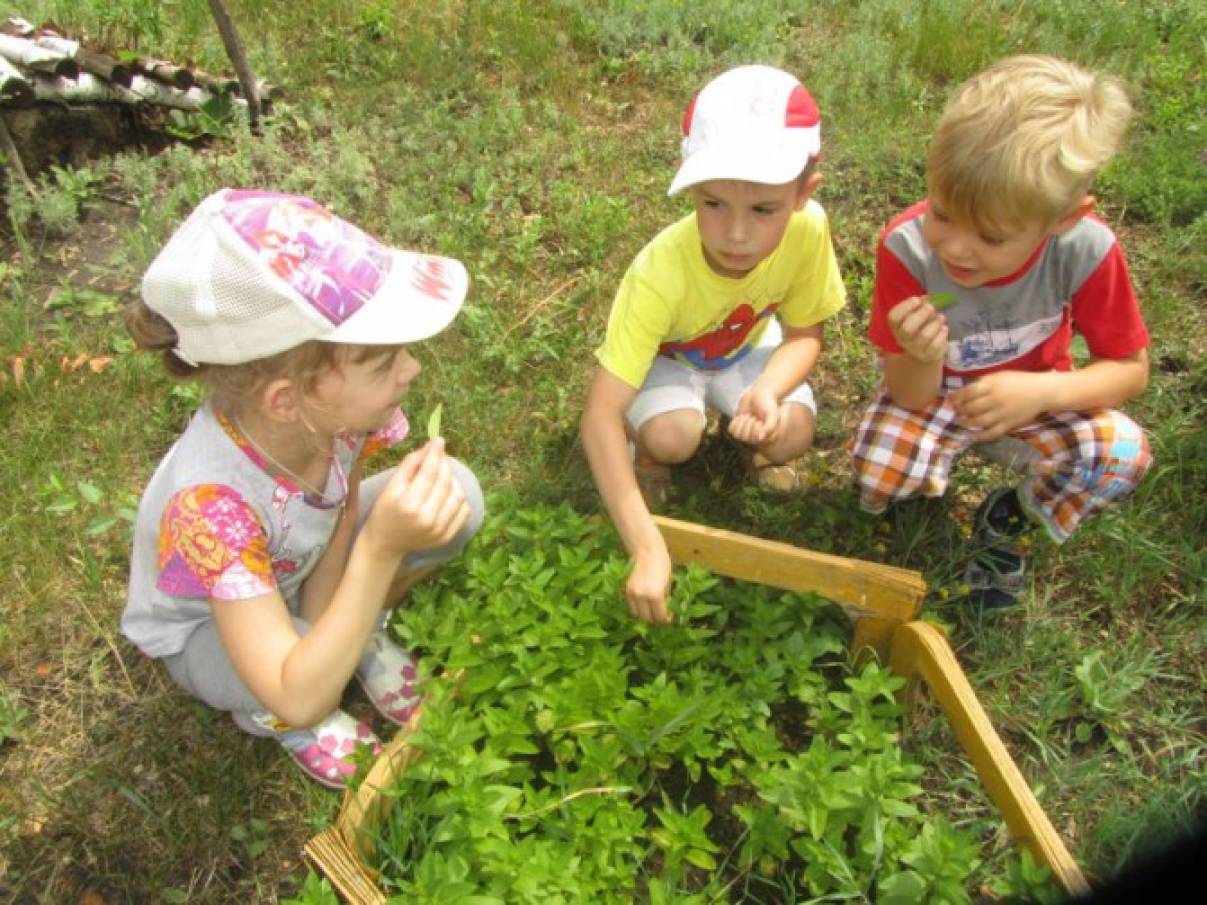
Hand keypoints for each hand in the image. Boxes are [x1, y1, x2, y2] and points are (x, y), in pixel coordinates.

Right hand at [362, 438, 469, 559]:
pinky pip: (463, 510)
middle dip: (444, 464)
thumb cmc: (385, 511)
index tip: (439, 440)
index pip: (429, 473)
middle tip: (440, 455)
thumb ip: (410, 464)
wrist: (385, 544)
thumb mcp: (391, 486)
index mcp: (409, 504)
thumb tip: (430, 446)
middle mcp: (427, 519)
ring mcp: (439, 530)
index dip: (435, 454)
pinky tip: (448, 491)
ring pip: (458, 495)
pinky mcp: (447, 537)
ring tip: (443, 474)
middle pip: (445, 482)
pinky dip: (459, 497)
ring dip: (453, 479)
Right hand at [626, 547, 672, 624]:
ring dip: (644, 615)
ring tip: (651, 611)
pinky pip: (631, 606)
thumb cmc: (663, 566)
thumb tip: (666, 612)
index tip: (669, 618)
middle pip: (647, 618)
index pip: (660, 616)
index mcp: (656, 596)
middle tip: (660, 616)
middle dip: (654, 619)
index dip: (665, 619)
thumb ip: (666, 599)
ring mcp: (633, 594)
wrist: (648, 552)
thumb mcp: (668, 584)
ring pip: (637, 614)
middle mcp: (642, 597)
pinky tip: (644, 604)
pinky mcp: (627, 590)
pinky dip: (638, 608)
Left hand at [728, 387, 779, 445]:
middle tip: (754, 416)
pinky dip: (735, 421)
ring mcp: (746, 433)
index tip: (760, 419)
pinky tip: (742, 416)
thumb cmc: (768, 404)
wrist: (760, 394)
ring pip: (737, 435)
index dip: (756, 427)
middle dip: (748, 424)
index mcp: (766, 437)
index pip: (755, 439)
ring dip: (741, 423)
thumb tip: (760, 438)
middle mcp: (756, 438)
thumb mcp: (772, 414)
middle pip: (745, 438)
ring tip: (748, 416)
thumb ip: (770, 427)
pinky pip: (731, 430)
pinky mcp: (738, 428)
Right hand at [887, 295, 948, 363]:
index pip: (893, 318)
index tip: (917, 300)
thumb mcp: (916, 315)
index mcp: (896, 327)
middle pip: (907, 329)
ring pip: (924, 336)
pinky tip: (944, 329)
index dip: (905, 306)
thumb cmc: (920, 327)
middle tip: (931, 308)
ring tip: (941, 318)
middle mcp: (903, 339)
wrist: (924, 352)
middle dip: (922, 314)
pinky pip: (936, 345)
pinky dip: (942, 334)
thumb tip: (929, 298)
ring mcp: (915, 350)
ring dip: (935, 323)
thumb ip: (920, 305)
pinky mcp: (929, 356)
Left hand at [949, 371, 1049, 439]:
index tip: (951, 400)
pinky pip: (992, 433)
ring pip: (978, 421)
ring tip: (962, 421)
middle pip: (970, 408)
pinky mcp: (1008, 424)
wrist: (1042, 391)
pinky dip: (981, 436)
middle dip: (960, 410)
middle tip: (957, 411)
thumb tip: (965, 391)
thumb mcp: (999, 376)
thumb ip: (983, 382)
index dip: (956, 397)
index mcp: (991, 385)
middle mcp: (994, 399)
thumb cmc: (1019, 381)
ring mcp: (1001, 413)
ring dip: (967, 423)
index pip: (967, 392)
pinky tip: (974, 436)